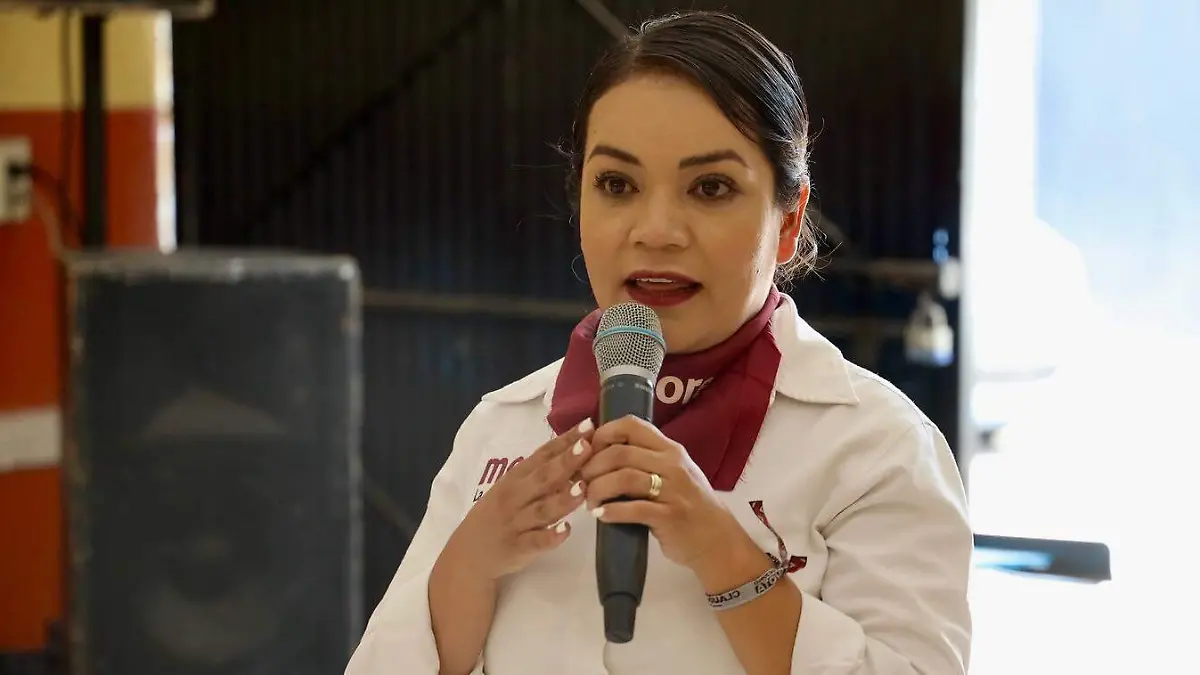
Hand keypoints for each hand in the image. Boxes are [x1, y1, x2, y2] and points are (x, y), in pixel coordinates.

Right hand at [441, 418, 596, 580]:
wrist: (467, 555)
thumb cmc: (496, 516)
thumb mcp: (512, 489)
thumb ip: (540, 474)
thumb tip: (576, 455)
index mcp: (515, 478)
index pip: (543, 455)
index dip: (565, 440)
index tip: (587, 425)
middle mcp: (515, 496)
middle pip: (544, 477)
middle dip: (566, 461)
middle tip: (588, 446)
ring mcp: (516, 522)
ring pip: (542, 509)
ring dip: (562, 499)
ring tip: (582, 488)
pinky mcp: (517, 547)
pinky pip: (536, 541)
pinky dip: (550, 536)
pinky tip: (566, 530)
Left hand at [579, 415, 743, 569]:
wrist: (717, 539)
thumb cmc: (690, 505)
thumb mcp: (673, 473)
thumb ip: (646, 460)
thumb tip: (602, 453)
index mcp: (670, 449)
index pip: (631, 425)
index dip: (603, 434)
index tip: (587, 450)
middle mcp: (672, 464)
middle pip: (620, 452)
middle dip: (592, 466)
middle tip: (580, 481)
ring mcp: (673, 490)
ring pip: (624, 478)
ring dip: (597, 489)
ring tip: (588, 501)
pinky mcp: (670, 517)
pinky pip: (633, 509)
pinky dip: (611, 512)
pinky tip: (601, 516)